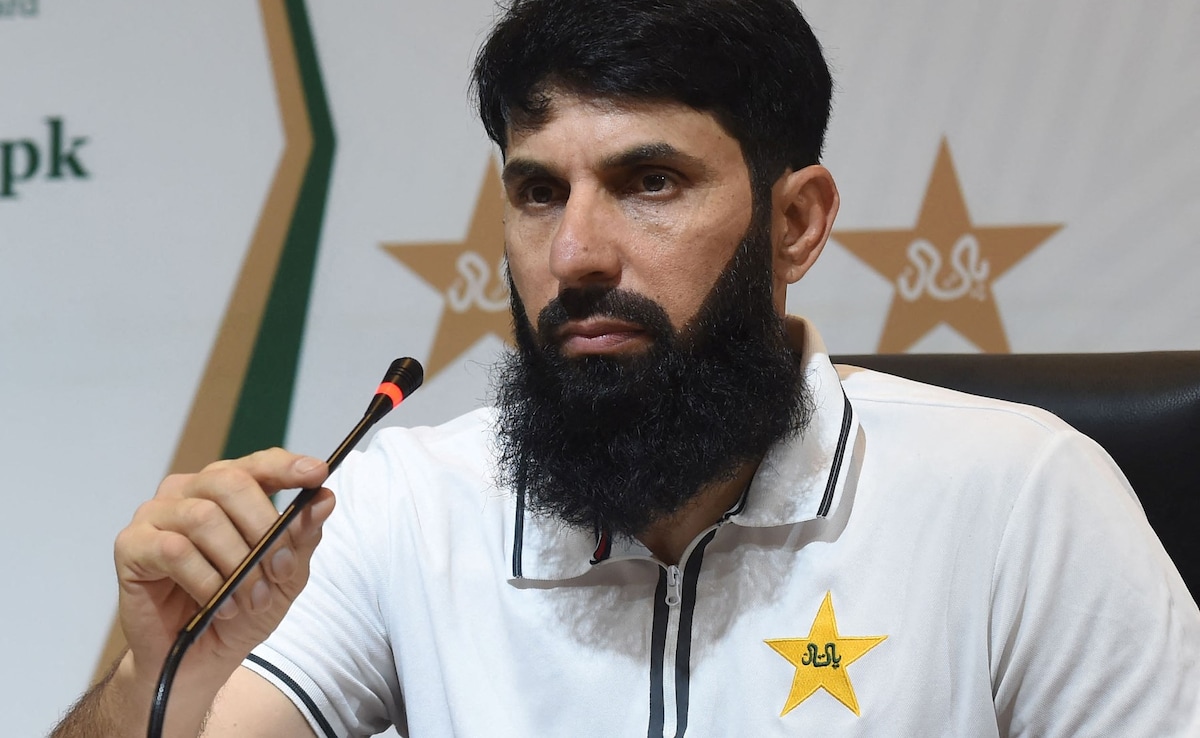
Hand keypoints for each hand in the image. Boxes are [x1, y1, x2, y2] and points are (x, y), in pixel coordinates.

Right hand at [113, 448, 333, 687]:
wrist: (198, 660)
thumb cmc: (239, 610)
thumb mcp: (285, 575)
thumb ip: (302, 536)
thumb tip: (325, 499)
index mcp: (226, 490)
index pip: (257, 464)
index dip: (287, 466)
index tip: (318, 473)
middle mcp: (188, 492)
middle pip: (230, 483)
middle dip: (264, 528)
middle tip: (282, 569)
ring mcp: (156, 515)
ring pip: (203, 517)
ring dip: (237, 563)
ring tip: (252, 599)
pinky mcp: (132, 545)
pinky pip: (174, 549)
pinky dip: (206, 581)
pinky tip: (219, 605)